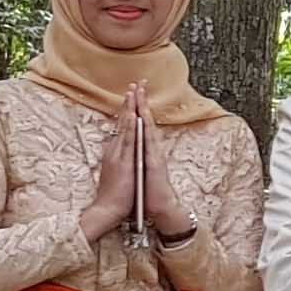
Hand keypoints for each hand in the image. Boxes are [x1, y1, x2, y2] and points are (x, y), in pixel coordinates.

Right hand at [79, 103, 142, 245]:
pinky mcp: (122, 161)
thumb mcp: (116, 173)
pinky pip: (127, 140)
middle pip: (123, 121)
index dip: (127, 110)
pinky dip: (130, 126)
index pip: (122, 126)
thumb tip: (117, 151)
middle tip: (135, 83)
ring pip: (125, 126)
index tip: (133, 94)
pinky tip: (133, 115)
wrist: (106, 210)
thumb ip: (117, 160)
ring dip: (129, 108)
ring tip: (133, 91)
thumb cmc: (113, 195)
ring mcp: (118, 154)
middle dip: (129, 102)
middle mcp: (115, 149)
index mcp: (115, 152)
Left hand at [128, 87, 194, 237]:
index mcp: (145, 149)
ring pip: (148, 126)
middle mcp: (151, 148)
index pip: (141, 124)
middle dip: (142, 100)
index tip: (134, 91)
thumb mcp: (140, 169)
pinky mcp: (154, 161)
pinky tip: (142, 116)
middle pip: (145, 120)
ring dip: (144, 108)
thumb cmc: (149, 191)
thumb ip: (137, 156)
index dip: (137, 107)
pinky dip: (145, 127)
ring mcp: (153, 153)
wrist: (160, 208)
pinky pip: (148, 140)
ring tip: (140, 93)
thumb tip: (130, 146)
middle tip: (139, 82)